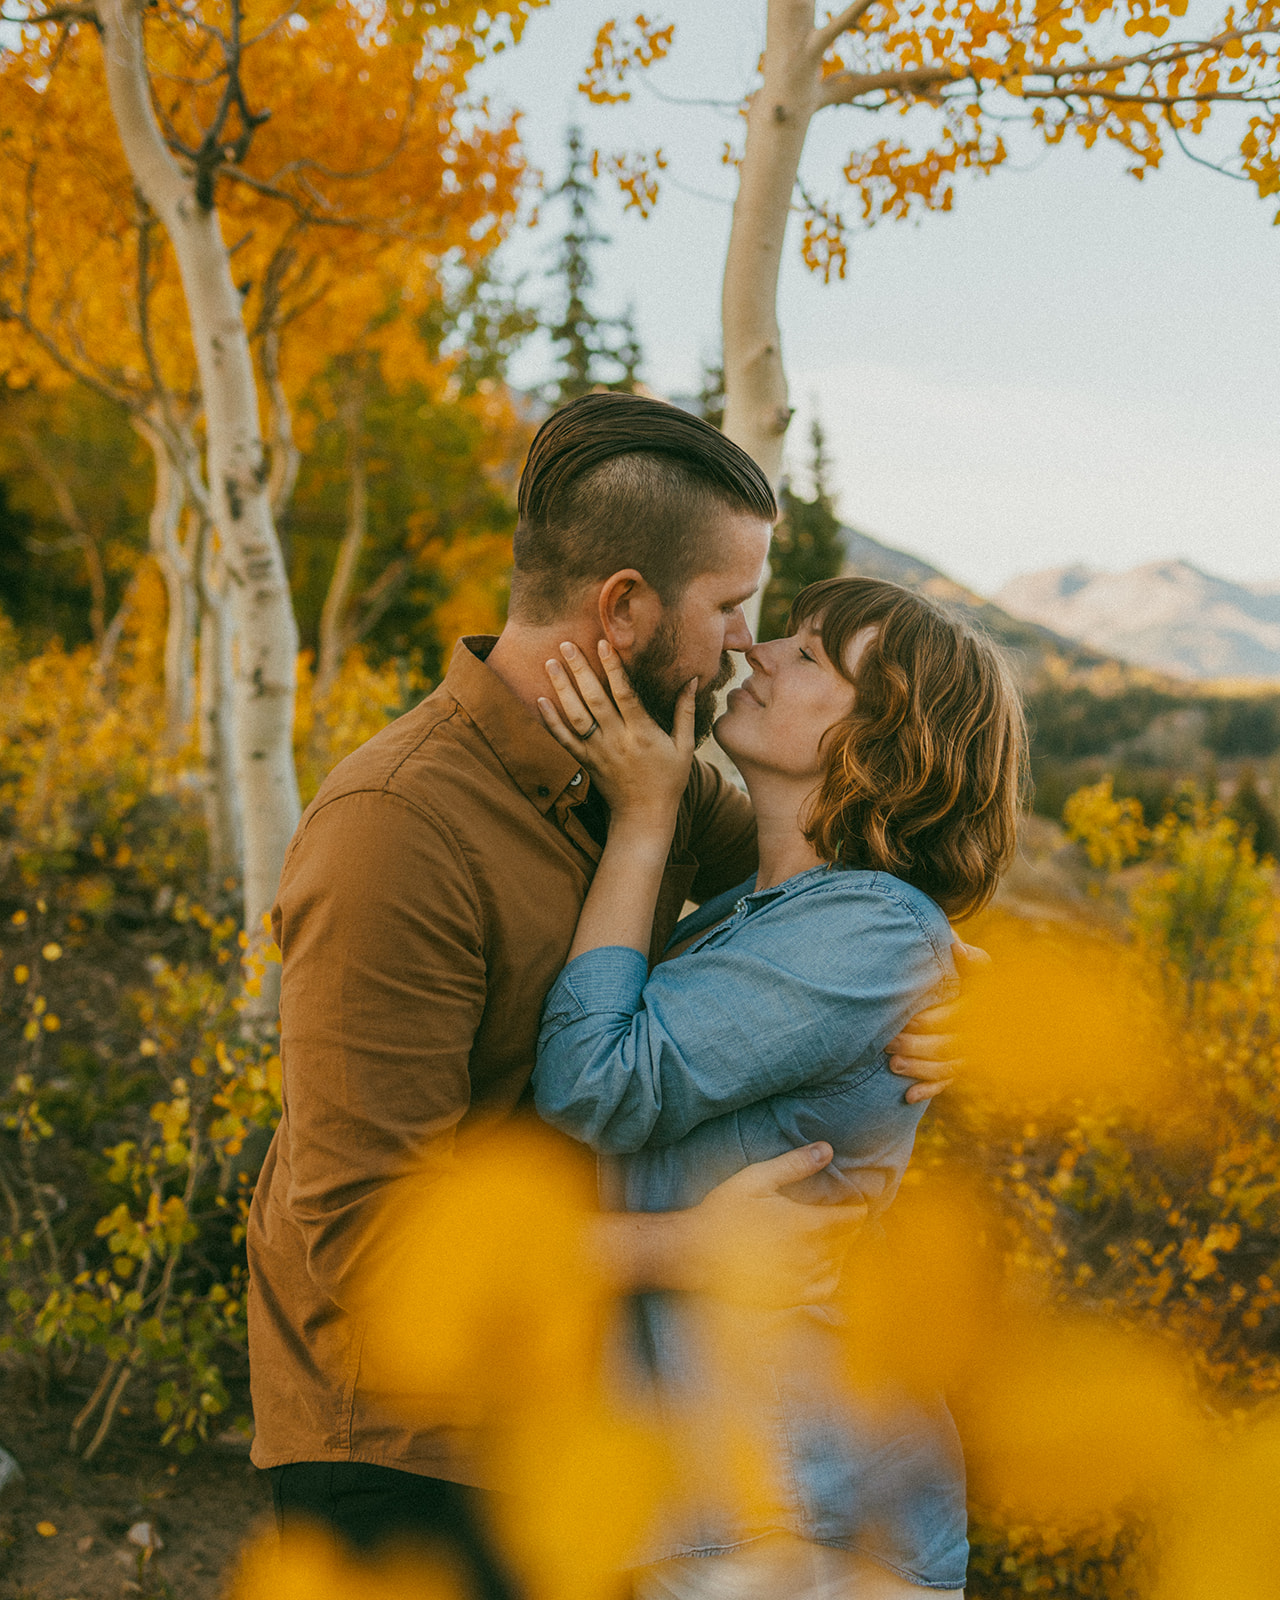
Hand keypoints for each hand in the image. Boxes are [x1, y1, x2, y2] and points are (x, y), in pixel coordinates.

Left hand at [538, 638, 695, 830]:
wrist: (644, 816)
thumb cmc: (668, 780)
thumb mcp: (685, 746)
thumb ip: (685, 711)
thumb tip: (691, 679)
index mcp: (642, 733)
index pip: (625, 694)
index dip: (613, 668)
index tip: (603, 644)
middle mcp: (617, 740)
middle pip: (595, 700)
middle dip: (580, 670)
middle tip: (566, 644)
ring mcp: (598, 752)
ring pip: (575, 716)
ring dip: (561, 689)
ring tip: (549, 663)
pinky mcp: (586, 762)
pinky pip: (564, 740)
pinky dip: (550, 721)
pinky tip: (539, 701)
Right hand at [675, 1143, 865, 1306]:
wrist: (694, 1252)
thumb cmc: (723, 1212)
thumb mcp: (756, 1179)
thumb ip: (794, 1164)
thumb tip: (827, 1149)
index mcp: (803, 1223)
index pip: (849, 1219)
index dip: (857, 1209)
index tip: (857, 1202)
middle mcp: (808, 1254)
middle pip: (846, 1241)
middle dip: (849, 1228)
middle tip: (845, 1216)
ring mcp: (800, 1278)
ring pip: (838, 1264)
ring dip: (842, 1250)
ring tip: (835, 1238)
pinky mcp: (790, 1296)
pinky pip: (826, 1289)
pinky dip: (833, 1276)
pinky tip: (825, 1266)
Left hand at [889, 939, 990, 1103]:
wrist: (957, 990)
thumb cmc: (957, 971)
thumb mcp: (966, 961)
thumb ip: (965, 955)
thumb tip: (954, 946)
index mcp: (980, 1006)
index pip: (957, 1018)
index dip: (930, 1021)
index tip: (906, 1019)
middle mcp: (978, 1034)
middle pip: (948, 1046)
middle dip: (917, 1046)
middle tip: (888, 1042)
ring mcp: (969, 1054)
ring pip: (947, 1068)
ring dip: (920, 1069)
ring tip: (892, 1065)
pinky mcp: (957, 1068)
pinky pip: (946, 1084)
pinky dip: (927, 1090)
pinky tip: (908, 1096)